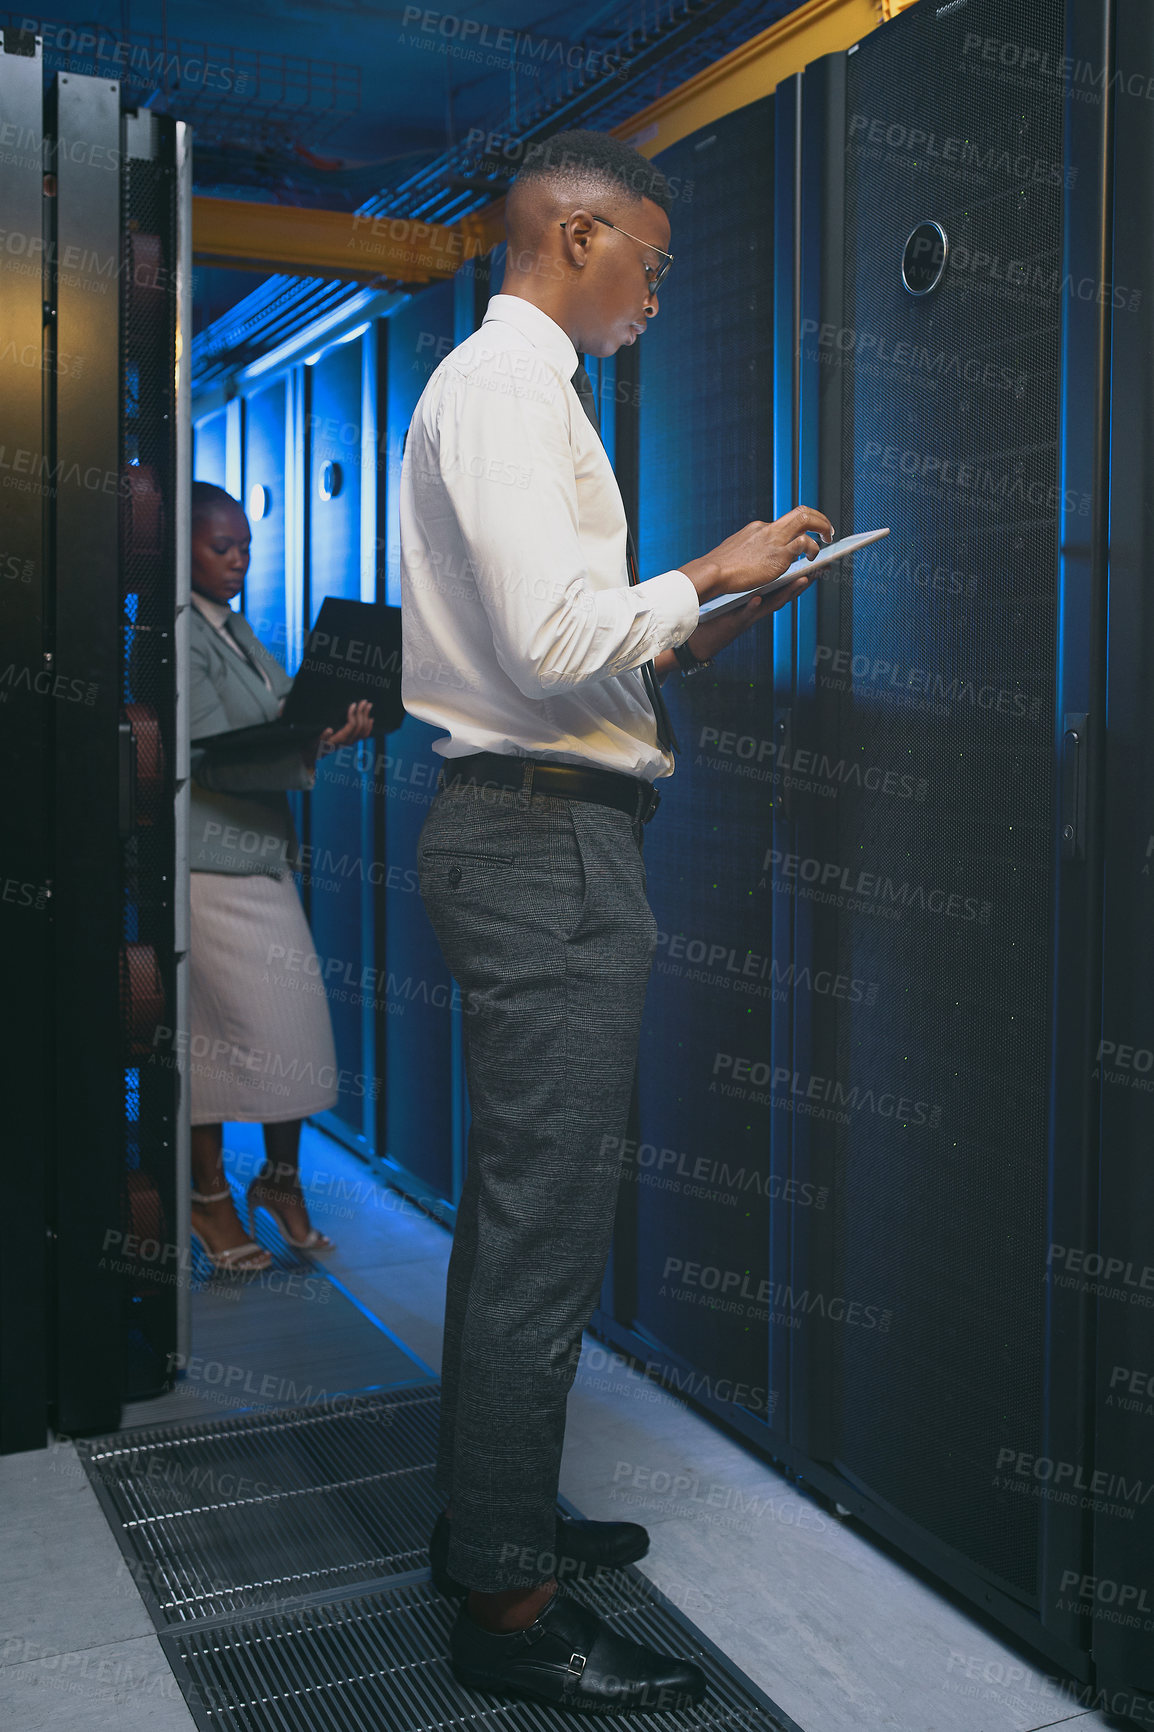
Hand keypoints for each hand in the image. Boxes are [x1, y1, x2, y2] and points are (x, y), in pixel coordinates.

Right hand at [304, 700, 373, 766]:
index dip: (353, 714)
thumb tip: (329, 730)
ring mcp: (352, 742)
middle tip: (363, 701)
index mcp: (340, 739)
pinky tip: (371, 719)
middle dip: (362, 712)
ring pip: (364, 730)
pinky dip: (369, 726)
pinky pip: (364, 735)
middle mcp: (348, 741)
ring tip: (368, 705)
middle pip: (360, 726)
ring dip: (367, 716)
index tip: (353, 704)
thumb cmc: (315, 746)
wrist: (317, 756)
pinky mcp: (352, 742)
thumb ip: (322, 737)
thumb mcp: (316, 742)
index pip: (351, 726)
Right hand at [680, 506, 834, 603]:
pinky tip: (813, 558)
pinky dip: (813, 548)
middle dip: (819, 518)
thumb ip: (748, 550)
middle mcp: (768, 529)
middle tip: (827, 529)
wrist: (713, 572)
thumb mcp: (735, 551)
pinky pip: (804, 543)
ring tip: (827, 539)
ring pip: (807, 520)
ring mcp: (775, 540)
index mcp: (758, 529)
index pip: (785, 521)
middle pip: (801, 512)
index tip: (806, 531)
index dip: (801, 525)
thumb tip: (752, 553)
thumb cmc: (719, 568)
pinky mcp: (779, 555)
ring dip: (822, 528)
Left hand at [685, 570, 813, 662]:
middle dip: (803, 583)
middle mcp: (757, 609)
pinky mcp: (734, 622)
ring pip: (771, 604)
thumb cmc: (716, 619)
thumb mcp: (736, 600)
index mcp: (758, 601)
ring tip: (801, 580)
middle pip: (784, 594)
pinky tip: (756, 599)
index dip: (799, 576)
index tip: (814, 565)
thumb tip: (757, 569)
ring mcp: (747, 617)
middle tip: (818, 570)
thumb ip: (748, 587)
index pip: (782, 587)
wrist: (699, 638)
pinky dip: (751, 607)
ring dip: (786, 593)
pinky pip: (744, 614)